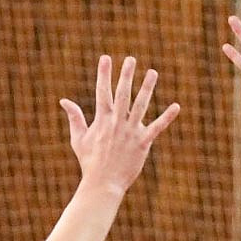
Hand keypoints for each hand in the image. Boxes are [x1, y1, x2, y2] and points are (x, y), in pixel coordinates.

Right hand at [60, 57, 181, 193]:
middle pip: (122, 93)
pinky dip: (167, 118)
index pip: (103, 91)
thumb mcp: (79, 138)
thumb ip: (74, 118)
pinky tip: (176, 106)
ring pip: (140, 105)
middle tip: (131, 58)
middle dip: (126, 75)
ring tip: (153, 72)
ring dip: (147, 88)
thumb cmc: (90, 162)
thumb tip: (64, 101)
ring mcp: (130, 132)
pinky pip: (157, 128)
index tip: (106, 58)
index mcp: (102, 120)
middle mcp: (117, 122)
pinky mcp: (142, 144)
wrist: (102, 183)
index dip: (104, 74)